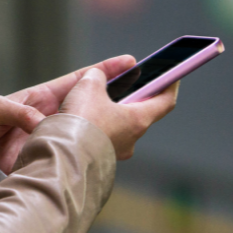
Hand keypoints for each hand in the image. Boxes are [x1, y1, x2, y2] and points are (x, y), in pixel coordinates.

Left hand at [0, 55, 136, 172]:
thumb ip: (16, 112)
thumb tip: (40, 124)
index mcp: (41, 100)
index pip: (80, 82)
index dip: (105, 72)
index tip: (130, 62)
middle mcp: (52, 120)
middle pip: (91, 108)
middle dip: (117, 104)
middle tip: (144, 97)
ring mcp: (53, 142)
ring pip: (88, 136)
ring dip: (106, 135)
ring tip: (129, 133)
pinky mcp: (50, 162)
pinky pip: (73, 159)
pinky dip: (86, 159)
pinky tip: (98, 161)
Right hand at [60, 68, 178, 159]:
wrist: (59, 157)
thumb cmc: (80, 122)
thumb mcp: (88, 86)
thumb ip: (97, 77)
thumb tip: (96, 77)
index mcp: (138, 120)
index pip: (165, 101)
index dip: (169, 85)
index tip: (172, 75)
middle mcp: (131, 138)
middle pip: (140, 113)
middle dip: (135, 97)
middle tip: (131, 83)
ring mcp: (116, 150)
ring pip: (120, 125)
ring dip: (114, 111)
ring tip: (99, 97)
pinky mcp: (100, 157)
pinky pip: (104, 136)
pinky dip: (99, 124)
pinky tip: (85, 117)